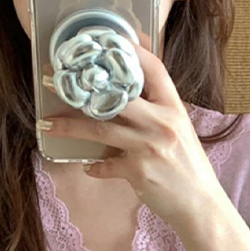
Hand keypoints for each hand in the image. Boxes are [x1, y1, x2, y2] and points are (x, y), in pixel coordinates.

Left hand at [39, 34, 225, 229]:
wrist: (200, 207)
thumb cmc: (189, 171)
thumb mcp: (180, 133)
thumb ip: (157, 116)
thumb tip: (125, 105)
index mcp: (174, 109)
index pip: (153, 70)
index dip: (130, 53)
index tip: (104, 44)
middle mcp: (161, 123)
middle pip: (115, 98)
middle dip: (80, 89)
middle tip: (53, 83)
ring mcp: (149, 147)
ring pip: (100, 130)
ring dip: (70, 128)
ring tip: (49, 125)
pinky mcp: (138, 171)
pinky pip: (106, 165)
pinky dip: (95, 168)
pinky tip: (90, 167)